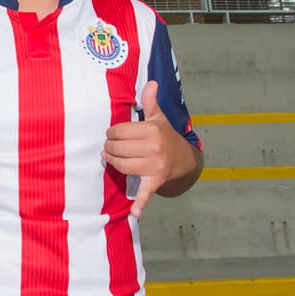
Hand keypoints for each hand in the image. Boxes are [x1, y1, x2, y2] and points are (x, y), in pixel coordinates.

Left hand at [103, 80, 197, 217]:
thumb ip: (151, 102)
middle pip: (117, 148)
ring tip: (110, 157)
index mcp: (152, 131)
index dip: (112, 133)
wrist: (184, 160)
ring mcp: (154, 166)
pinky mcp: (155, 181)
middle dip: (110, 147)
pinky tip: (134, 212)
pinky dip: (140, 204)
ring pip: (121, 165)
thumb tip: (151, 82)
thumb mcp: (159, 118)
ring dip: (112, 162)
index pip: (118, 131)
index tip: (113, 134)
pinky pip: (146, 193)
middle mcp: (154, 148)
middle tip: (111, 146)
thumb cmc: (165, 136)